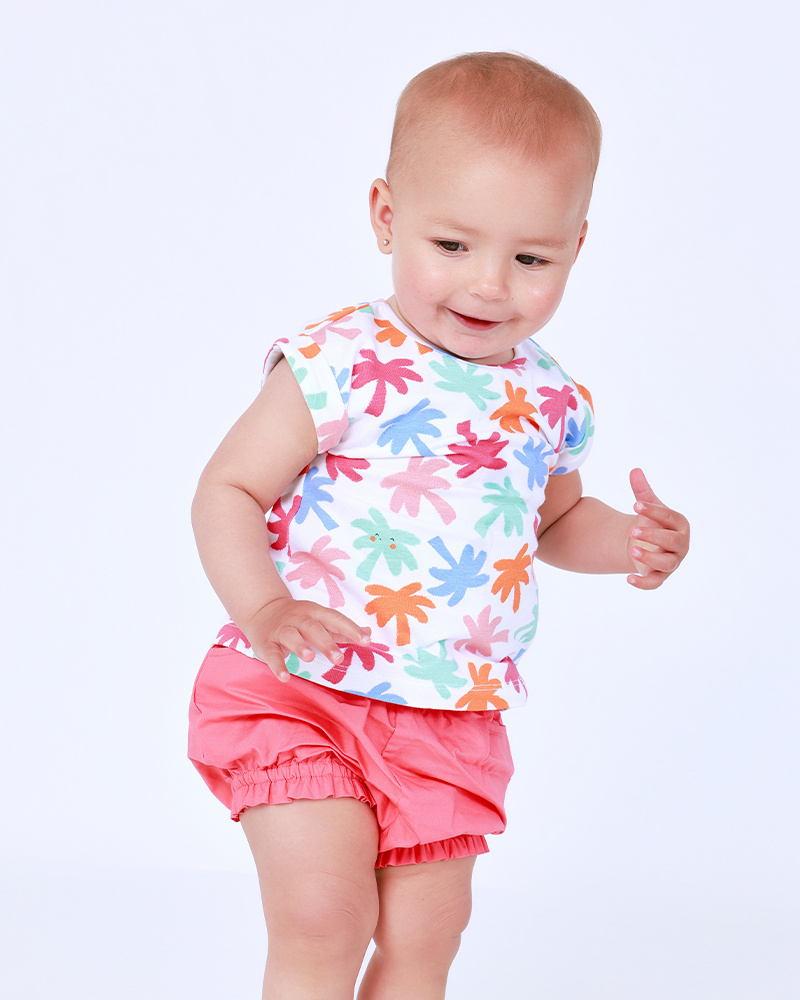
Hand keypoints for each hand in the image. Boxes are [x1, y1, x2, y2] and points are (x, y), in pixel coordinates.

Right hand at [243, 598, 370, 681]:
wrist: (263, 611)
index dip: (350, 628)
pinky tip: (284, 677)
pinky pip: (272, 653)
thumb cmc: (299, 620)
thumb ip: (343, 629)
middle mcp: (298, 618)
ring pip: (291, 636)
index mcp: (315, 612)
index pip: (335, 618)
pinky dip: (277, 665)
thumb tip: (369, 633)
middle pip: (312, 627)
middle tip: (338, 659)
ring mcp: (282, 630)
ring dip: (300, 646)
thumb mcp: (320, 620)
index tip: (366, 641)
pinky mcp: (267, 643)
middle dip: (325, 642)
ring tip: (309, 657)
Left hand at [627, 468, 689, 589]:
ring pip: (665, 564)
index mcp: (679, 525)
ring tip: (632, 549)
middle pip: (671, 542)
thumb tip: (635, 470)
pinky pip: (655, 583)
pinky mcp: (660, 576)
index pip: (669, 517)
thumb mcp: (647, 508)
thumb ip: (642, 492)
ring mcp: (671, 562)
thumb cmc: (651, 523)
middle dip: (653, 536)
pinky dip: (643, 583)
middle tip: (632, 531)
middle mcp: (680, 545)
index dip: (653, 511)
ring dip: (650, 558)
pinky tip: (629, 579)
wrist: (646, 544)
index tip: (635, 504)